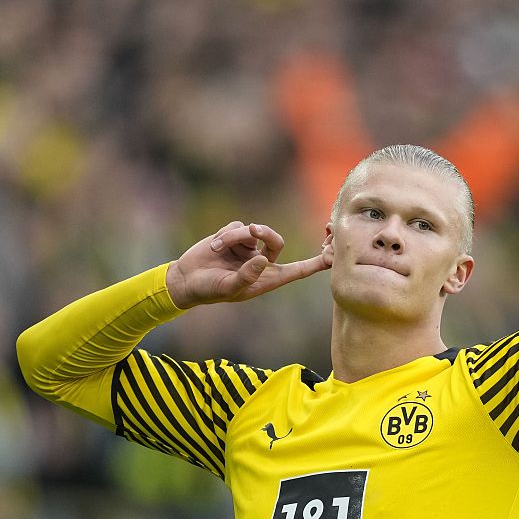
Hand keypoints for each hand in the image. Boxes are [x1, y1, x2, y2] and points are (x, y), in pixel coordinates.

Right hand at [165, 222, 330, 308]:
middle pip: (276, 242)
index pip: (298, 270)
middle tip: (254, 230)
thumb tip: (263, 258)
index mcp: (267, 278)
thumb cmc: (209, 290)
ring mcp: (248, 249)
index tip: (333, 256)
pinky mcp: (233, 237)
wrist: (185, 280)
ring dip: (236, 237)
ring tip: (217, 248)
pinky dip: (226, 235)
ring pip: (253, 232)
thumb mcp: (228, 288)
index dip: (316, 263)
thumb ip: (246, 276)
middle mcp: (261, 262)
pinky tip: (214, 246)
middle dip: (267, 233)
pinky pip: (238, 227)